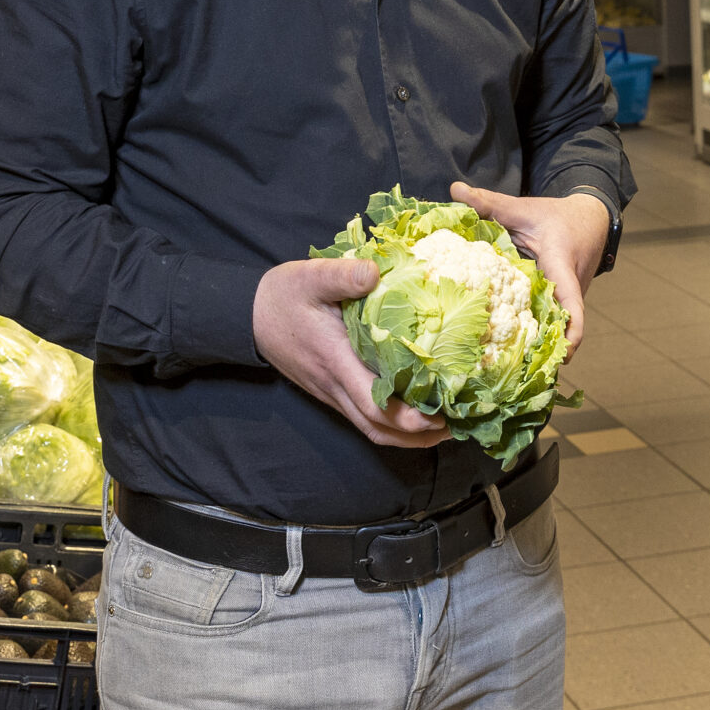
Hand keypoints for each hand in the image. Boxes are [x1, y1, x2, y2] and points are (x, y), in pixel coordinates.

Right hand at [253, 258, 447, 448]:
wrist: (250, 315)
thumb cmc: (283, 295)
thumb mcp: (310, 276)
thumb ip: (343, 275)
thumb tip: (376, 272)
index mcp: (335, 359)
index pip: (375, 402)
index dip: (409, 417)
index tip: (444, 415)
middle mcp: (335, 385)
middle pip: (379, 428)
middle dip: (420, 435)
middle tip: (459, 425)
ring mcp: (332, 393)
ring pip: (372, 429)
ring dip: (408, 436)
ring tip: (445, 428)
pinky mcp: (332, 391)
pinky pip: (364, 418)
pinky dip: (392, 424)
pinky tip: (414, 412)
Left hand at [449, 183, 609, 356]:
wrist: (591, 220)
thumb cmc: (557, 217)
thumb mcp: (523, 208)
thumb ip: (490, 202)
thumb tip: (454, 190)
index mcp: (562, 267)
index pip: (573, 306)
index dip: (570, 333)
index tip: (562, 357)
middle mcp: (570, 290)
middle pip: (561, 328)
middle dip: (544, 352)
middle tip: (515, 374)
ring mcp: (569, 300)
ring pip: (555, 328)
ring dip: (539, 347)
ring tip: (508, 370)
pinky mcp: (562, 304)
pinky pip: (550, 322)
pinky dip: (535, 334)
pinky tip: (508, 349)